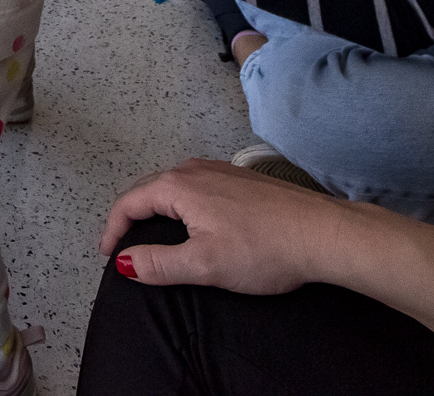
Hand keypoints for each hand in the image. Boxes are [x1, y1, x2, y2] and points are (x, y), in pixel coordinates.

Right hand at [100, 158, 353, 293]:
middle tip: (125, 248)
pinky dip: (181, 205)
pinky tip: (195, 224)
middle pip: (148, 189)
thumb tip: (123, 262)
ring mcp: (221, 170)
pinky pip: (197, 187)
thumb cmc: (264, 249)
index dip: (113, 230)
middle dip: (131, 217)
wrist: (324, 233)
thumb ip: (157, 264)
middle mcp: (195, 169)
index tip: (108, 258)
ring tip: (153, 236)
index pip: (129, 202)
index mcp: (179, 186)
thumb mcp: (203, 265)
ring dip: (156, 209)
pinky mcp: (242, 179)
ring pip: (174, 187)